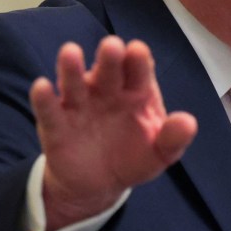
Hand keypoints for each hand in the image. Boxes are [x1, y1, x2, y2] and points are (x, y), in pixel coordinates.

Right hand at [29, 36, 197, 230]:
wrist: (100, 185)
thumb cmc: (133, 157)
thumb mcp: (159, 153)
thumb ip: (173, 138)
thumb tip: (188, 123)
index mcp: (135, 91)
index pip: (138, 70)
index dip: (138, 60)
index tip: (137, 51)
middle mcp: (106, 91)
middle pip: (107, 70)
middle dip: (109, 58)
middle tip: (112, 46)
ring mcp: (79, 105)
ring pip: (74, 82)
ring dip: (72, 68)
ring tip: (70, 52)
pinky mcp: (56, 125)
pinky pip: (50, 110)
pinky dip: (44, 99)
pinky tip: (41, 86)